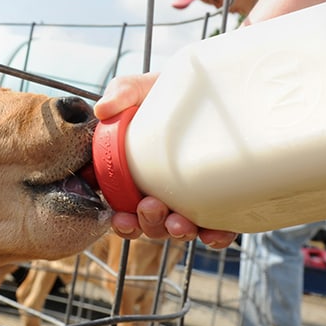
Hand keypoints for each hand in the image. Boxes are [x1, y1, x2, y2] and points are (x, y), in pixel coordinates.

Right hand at [95, 74, 237, 248]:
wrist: (212, 88)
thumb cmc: (170, 93)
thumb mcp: (143, 89)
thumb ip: (121, 93)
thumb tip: (101, 109)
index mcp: (137, 177)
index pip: (123, 210)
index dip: (121, 221)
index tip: (120, 216)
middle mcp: (162, 192)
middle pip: (150, 225)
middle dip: (148, 224)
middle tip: (150, 206)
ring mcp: (192, 199)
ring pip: (180, 230)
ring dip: (176, 233)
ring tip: (180, 222)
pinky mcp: (223, 201)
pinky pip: (218, 229)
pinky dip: (215, 237)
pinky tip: (215, 233)